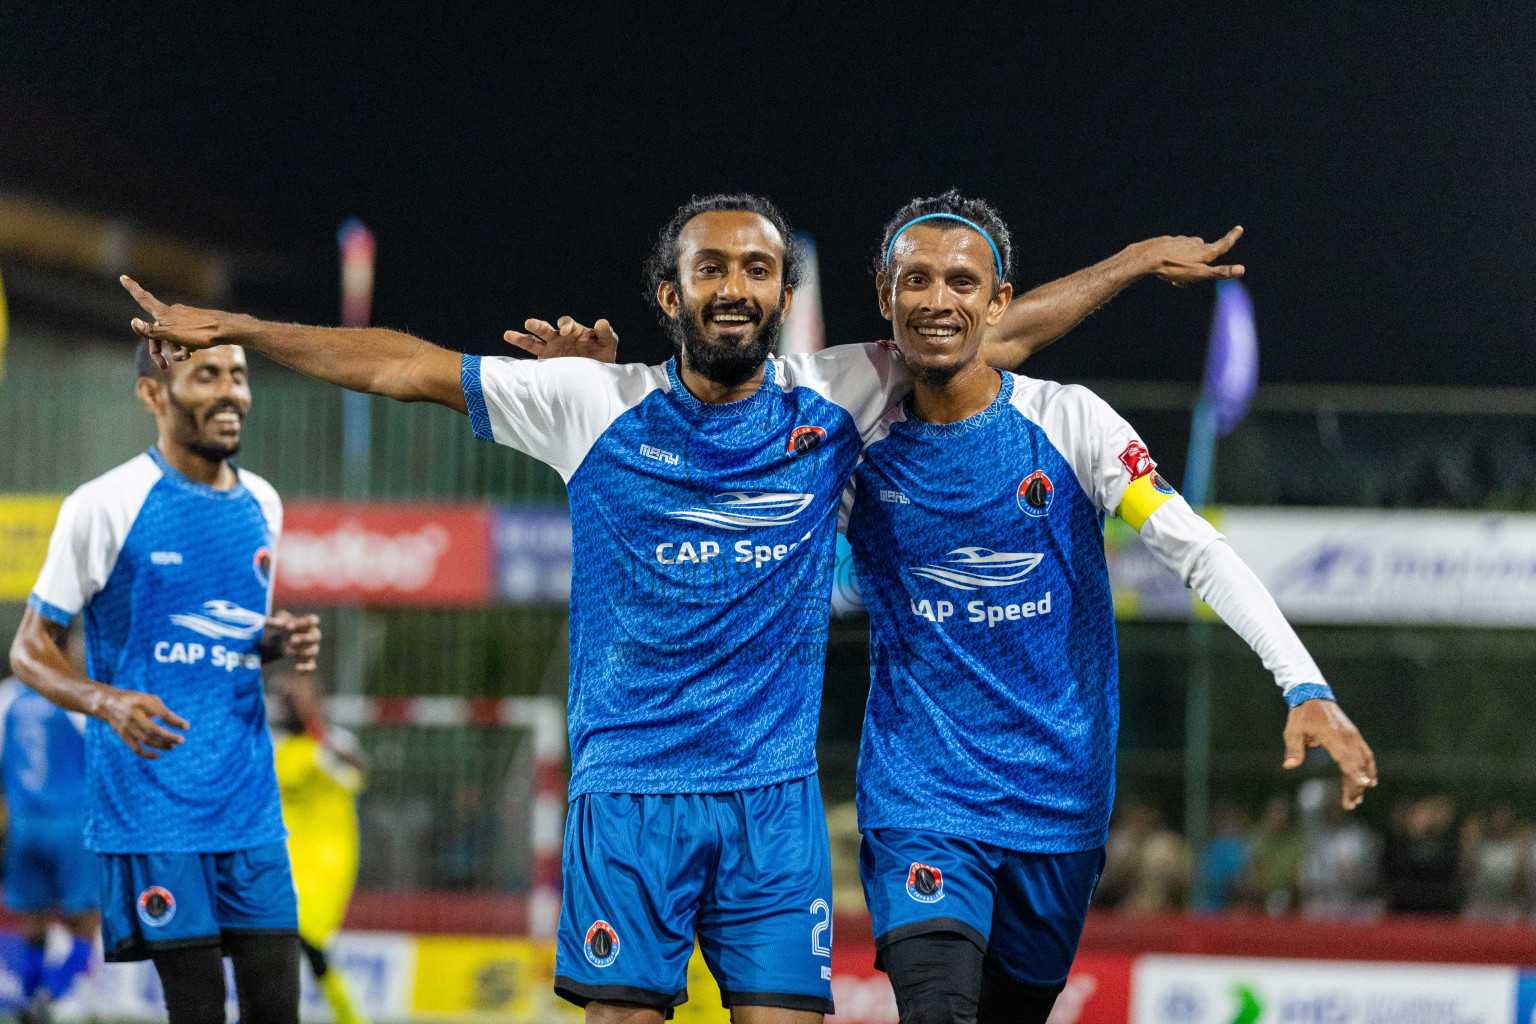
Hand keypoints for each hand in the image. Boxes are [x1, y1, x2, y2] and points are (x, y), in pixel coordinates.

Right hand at [101, 689, 187, 759]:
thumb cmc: (135, 700)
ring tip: (173, 746)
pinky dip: (147, 754)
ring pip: (146, 740)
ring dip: (161, 745)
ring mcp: (127, 727)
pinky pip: (136, 749)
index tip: (187, 727)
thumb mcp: (148, 698)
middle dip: (169, 737)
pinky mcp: (123, 736)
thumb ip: (162, 709)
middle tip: (182, 740)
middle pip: (153, 729)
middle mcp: (133, 715)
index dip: (175, 721)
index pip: (162, 714)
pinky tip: (159, 755)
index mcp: (142, 702)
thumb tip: (178, 724)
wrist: (108, 704)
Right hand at [120, 276, 243, 368]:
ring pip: (171, 337)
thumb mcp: (172, 335)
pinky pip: (184, 337)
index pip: (143, 299)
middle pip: (157, 331)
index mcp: (164, 312)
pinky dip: (185, 346)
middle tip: (163, 365)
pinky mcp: (195, 324)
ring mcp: (184, 318)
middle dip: (158, 349)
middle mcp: (172, 312)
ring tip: (187, 353)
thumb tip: (133, 322)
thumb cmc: (199, 332)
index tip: (123, 276)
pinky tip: (193, 350)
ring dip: (175, 349)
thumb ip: (152, 331)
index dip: (132, 289)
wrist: (227, 329)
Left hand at [263, 611, 321, 670]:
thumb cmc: (284, 627)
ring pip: (313, 651)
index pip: (312, 620)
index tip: (288, 626)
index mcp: (309, 623)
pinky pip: (312, 666)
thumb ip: (275, 621)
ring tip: (288, 652)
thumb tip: (268, 622)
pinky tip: (297, 668)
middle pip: (315, 637)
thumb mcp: (278, 621)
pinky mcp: (308, 662)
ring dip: (302, 652)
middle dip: (303, 639)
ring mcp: (312, 649)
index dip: (302, 623)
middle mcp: (314, 636)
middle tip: (291, 640)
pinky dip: (306, 668)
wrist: (281, 641)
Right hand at [504, 316, 618, 361]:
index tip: (565, 331)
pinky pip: (532, 363)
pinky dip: (522, 364)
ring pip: (533, 342)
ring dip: (521, 338)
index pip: (566, 323)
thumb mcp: (608, 344)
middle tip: (529, 323)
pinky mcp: (545, 364)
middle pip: (545, 329)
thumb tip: (602, 321)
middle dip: (537, 326)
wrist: (597, 374)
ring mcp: (550, 351)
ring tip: (508, 334)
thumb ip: (606, 333)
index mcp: (573, 331)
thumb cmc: (603, 355)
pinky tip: (514, 365)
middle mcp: (558, 338)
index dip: (564, 325)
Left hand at [1134, 226, 1244, 286]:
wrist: (1147, 257)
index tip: (1238, 228)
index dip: (1231, 238)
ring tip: (1173, 276)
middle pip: (1203, 253)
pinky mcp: (1168, 242)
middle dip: (1200, 264)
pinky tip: (1164, 266)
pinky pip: (1175, 251)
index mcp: (1204, 251)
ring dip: (1186, 263)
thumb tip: (1242, 269)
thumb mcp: (1199, 274)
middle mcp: (1194, 243)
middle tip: (1185, 280)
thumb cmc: (1174, 268)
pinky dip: (1173, 259)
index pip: (1223, 244)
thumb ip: (1220, 272)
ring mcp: (1181, 241)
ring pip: (1189, 252)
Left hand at [1283, 699, 1377, 808]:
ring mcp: (1353, 735)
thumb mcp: (1293, 732)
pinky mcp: (1355, 735)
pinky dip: (1369, 767)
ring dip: (1364, 779)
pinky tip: (1370, 780)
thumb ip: (1294, 750)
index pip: (1346, 758)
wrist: (1312, 695)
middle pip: (1356, 764)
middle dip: (1356, 785)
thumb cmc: (1301, 716)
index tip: (1364, 786)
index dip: (1355, 773)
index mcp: (1333, 736)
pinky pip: (1366, 753)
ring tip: (1358, 799)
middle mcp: (1347, 736)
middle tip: (1351, 805)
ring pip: (1364, 761)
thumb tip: (1289, 766)